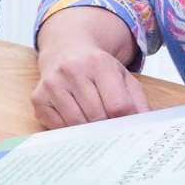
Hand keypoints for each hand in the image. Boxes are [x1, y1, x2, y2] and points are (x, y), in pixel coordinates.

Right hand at [31, 42, 149, 128]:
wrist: (66, 50)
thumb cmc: (97, 69)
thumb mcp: (123, 77)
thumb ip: (138, 101)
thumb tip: (145, 127)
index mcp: (99, 64)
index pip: (118, 106)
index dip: (125, 123)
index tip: (127, 131)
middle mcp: (72, 70)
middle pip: (97, 117)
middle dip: (107, 130)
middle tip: (112, 134)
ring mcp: (53, 84)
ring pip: (77, 124)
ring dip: (88, 133)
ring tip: (95, 129)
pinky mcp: (38, 98)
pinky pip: (58, 127)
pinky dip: (70, 132)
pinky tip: (76, 123)